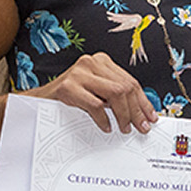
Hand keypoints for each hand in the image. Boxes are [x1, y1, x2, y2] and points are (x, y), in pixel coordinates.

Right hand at [25, 52, 156, 133]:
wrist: (38, 101)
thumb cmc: (70, 98)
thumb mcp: (96, 92)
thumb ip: (115, 96)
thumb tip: (142, 113)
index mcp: (101, 61)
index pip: (130, 81)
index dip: (144, 101)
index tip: (151, 117)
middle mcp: (91, 62)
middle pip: (126, 87)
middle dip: (137, 110)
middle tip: (140, 127)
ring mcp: (79, 73)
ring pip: (115, 93)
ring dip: (123, 115)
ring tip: (124, 128)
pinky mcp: (68, 86)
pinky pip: (95, 105)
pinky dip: (104, 119)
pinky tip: (106, 127)